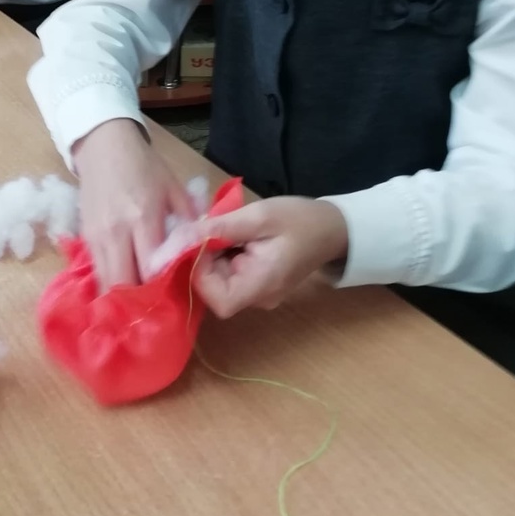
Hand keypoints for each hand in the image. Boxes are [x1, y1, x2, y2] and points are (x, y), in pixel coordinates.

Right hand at [72, 119, 196, 291]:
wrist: (104, 146)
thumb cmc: (144, 166)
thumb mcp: (174, 189)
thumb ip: (188, 223)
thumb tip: (199, 255)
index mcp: (142, 219)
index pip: (151, 270)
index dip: (163, 291)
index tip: (176, 302)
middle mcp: (116, 233)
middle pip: (124, 284)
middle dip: (140, 303)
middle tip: (157, 313)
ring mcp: (96, 238)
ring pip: (107, 284)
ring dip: (124, 298)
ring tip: (141, 308)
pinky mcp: (85, 239)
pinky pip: (98, 272)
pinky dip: (111, 284)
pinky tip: (125, 290)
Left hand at [193, 197, 347, 317]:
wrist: (333, 227)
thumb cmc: (300, 220)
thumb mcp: (259, 216)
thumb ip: (220, 228)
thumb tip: (182, 236)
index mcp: (261, 286)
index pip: (217, 299)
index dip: (200, 273)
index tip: (202, 241)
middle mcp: (257, 298)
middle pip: (214, 288)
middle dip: (205, 257)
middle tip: (212, 226)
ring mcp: (257, 293)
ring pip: (219, 278)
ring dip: (214, 253)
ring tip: (227, 226)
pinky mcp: (256, 283)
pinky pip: (230, 273)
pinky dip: (224, 253)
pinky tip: (234, 233)